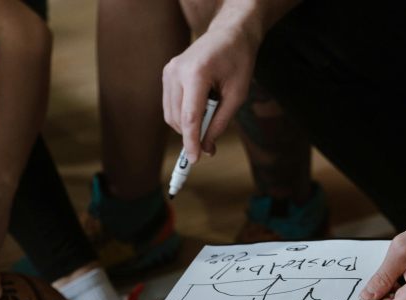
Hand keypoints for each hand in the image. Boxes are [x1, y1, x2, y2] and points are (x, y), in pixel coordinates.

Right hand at [162, 24, 259, 162]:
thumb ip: (220, 122)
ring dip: (187, 125)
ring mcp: (169, 72)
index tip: (195, 159)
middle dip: (192, 135)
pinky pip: (170, 105)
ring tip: (210, 112)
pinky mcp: (167, 74)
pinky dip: (183, 115)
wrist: (230, 33)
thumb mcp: (237, 95)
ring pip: (171, 115)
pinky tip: (200, 107)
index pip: (189, 116)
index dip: (191, 141)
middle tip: (211, 142)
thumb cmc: (238, 61)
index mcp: (196, 73)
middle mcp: (177, 71)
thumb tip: (207, 148)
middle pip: (177, 118)